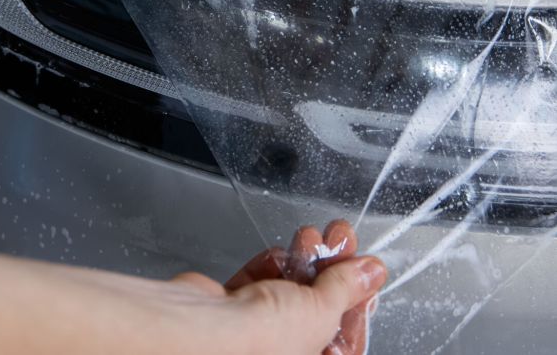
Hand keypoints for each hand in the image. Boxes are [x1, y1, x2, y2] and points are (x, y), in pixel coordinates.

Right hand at [218, 219, 381, 354]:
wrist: (206, 326)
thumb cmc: (264, 340)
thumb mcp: (322, 312)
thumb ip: (346, 288)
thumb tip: (371, 273)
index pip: (348, 335)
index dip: (359, 300)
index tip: (365, 269)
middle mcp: (286, 351)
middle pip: (319, 307)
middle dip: (332, 268)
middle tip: (341, 236)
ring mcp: (259, 330)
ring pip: (290, 289)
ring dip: (303, 259)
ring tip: (312, 235)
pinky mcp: (233, 306)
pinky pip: (260, 280)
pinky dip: (271, 264)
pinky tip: (279, 253)